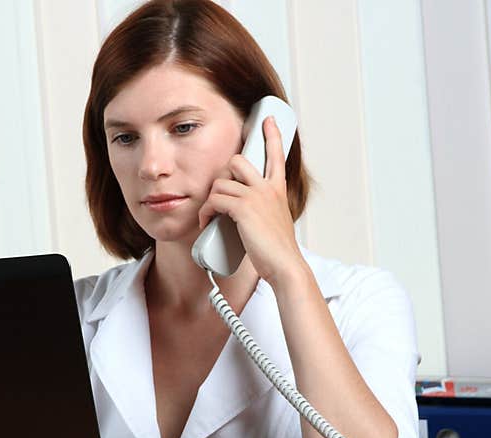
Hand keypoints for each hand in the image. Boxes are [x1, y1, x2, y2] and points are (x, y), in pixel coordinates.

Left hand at [196, 116, 305, 285]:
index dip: (272, 135)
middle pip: (237, 161)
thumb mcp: (274, 223)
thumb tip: (241, 212)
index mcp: (278, 190)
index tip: (267, 119)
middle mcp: (268, 188)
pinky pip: (215, 200)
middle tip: (217, 197)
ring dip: (209, 200)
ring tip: (209, 217)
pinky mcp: (243, 208)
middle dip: (221, 176)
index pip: (276, 155)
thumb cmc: (278, 251)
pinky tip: (206, 223)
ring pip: (220, 183)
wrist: (285, 265)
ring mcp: (256, 196)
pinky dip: (206, 212)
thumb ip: (262, 211)